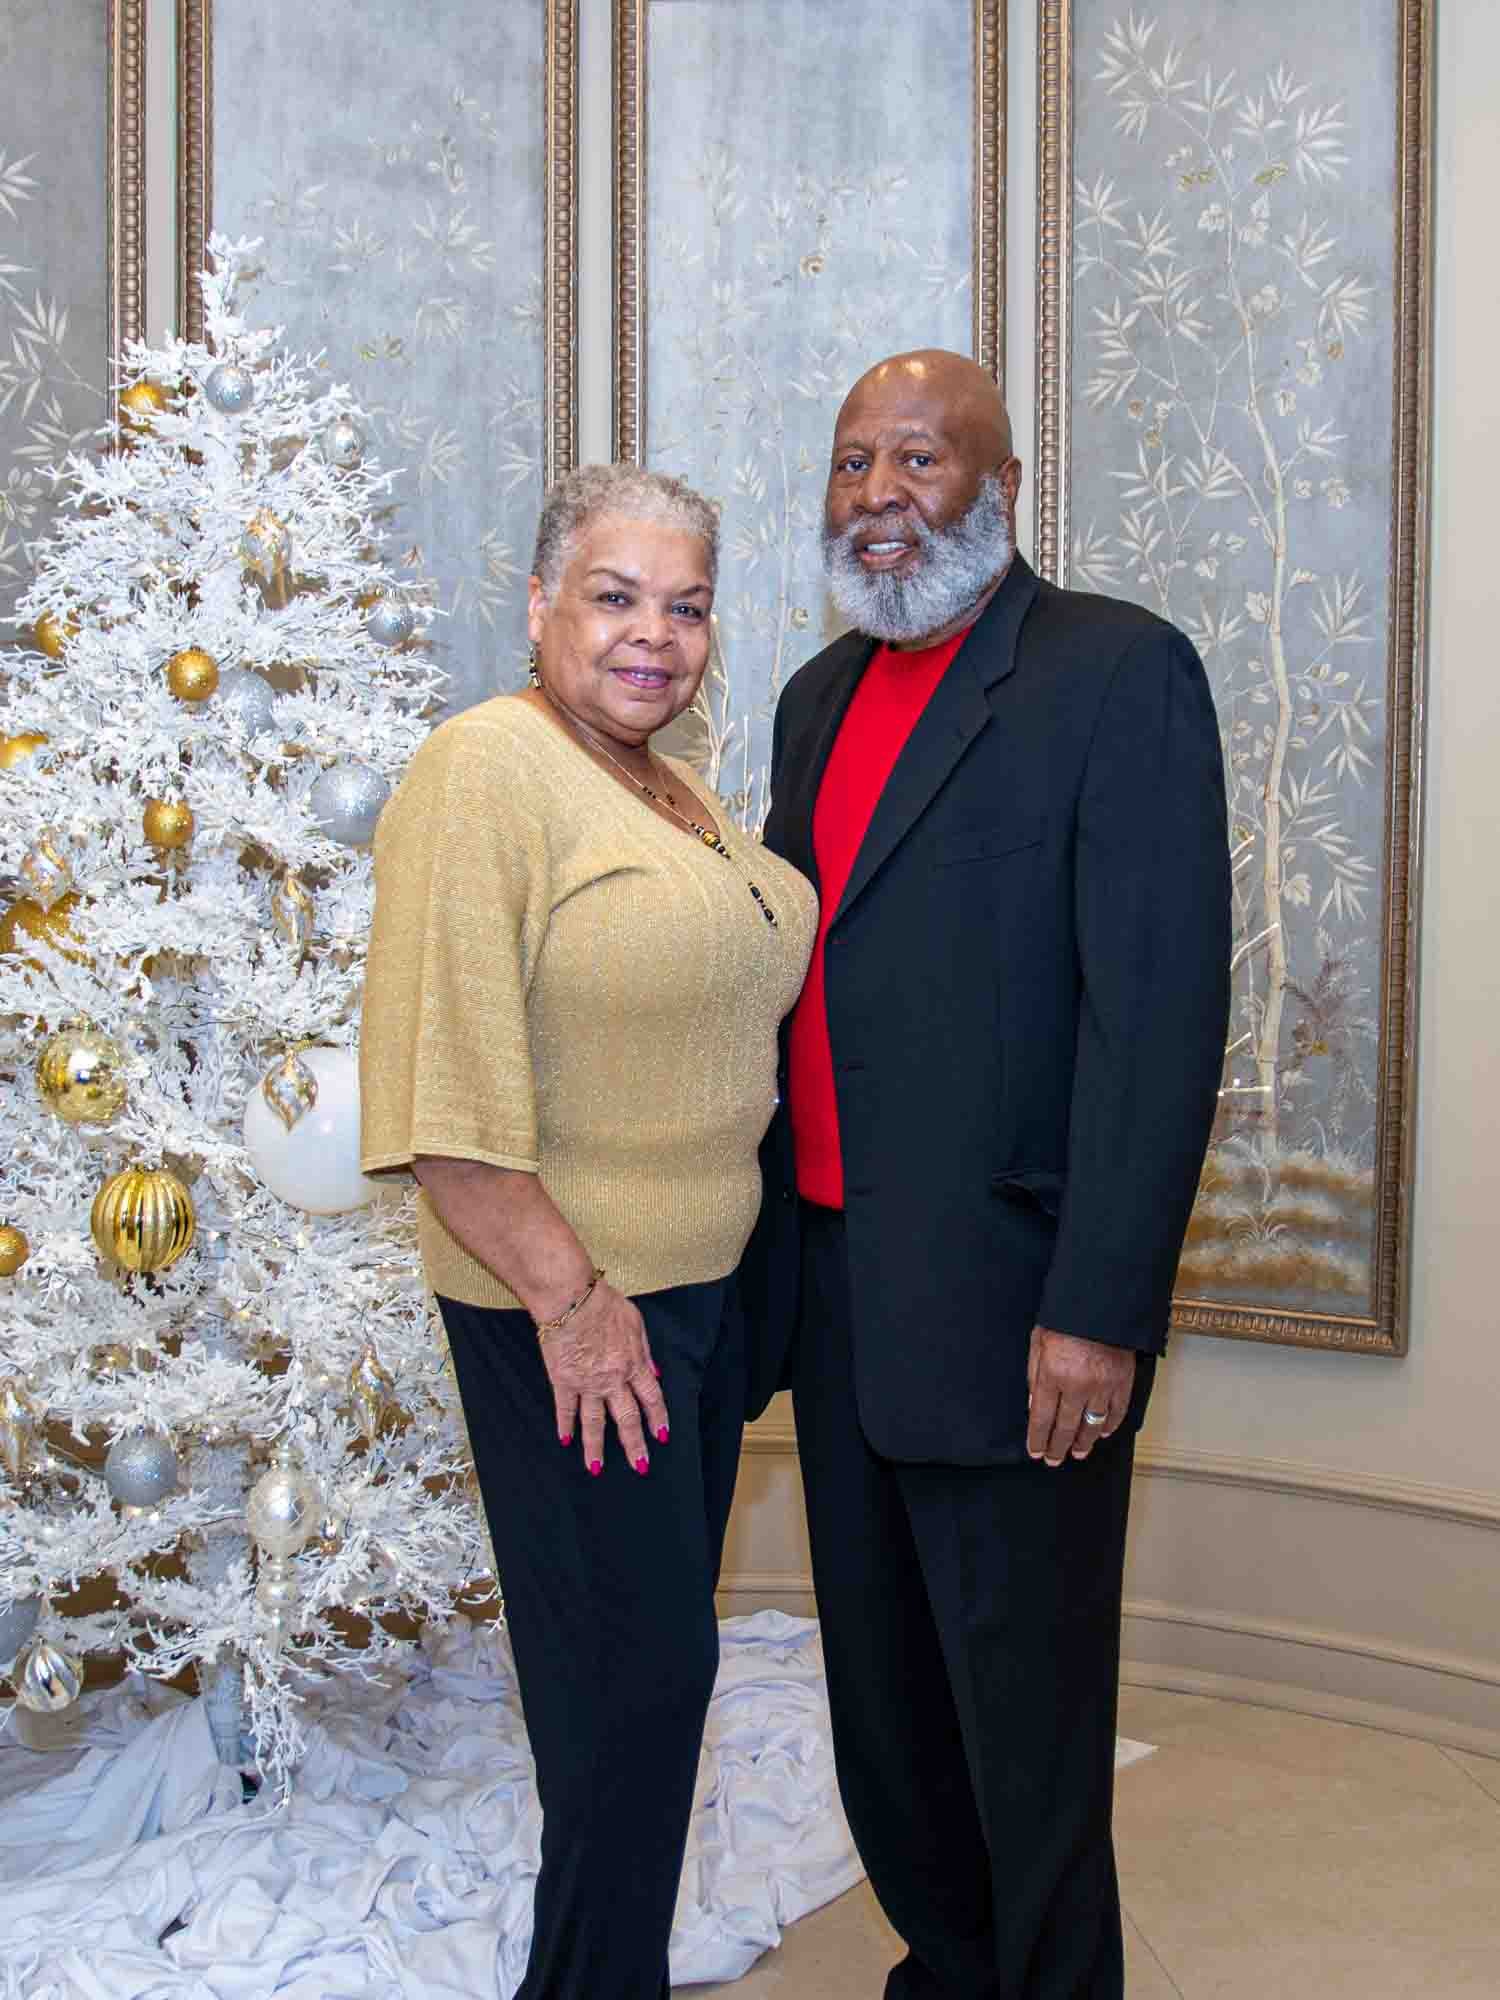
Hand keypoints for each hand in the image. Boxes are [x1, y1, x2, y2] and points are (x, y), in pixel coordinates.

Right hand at [538, 1280, 669, 1477]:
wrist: (572, 1297)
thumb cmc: (603, 1303)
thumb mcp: (636, 1322)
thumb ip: (646, 1351)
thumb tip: (654, 1374)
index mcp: (633, 1363)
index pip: (651, 1398)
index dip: (657, 1418)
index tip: (662, 1436)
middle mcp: (613, 1379)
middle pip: (627, 1418)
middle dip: (634, 1444)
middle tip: (640, 1466)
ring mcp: (587, 1382)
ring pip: (594, 1422)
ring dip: (596, 1447)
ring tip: (596, 1469)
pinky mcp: (563, 1380)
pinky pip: (565, 1408)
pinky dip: (565, 1425)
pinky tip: (566, 1440)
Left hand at [1026, 1325, 1135, 1466]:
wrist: (1101, 1302)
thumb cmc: (1065, 1319)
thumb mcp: (1038, 1341)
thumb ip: (1034, 1374)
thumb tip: (1032, 1405)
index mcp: (1052, 1374)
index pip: (1041, 1418)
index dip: (1038, 1439)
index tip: (1036, 1452)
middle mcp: (1077, 1385)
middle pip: (1066, 1427)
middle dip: (1058, 1447)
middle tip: (1054, 1460)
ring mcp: (1102, 1386)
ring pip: (1092, 1425)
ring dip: (1084, 1442)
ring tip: (1078, 1452)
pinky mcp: (1122, 1382)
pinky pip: (1117, 1412)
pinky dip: (1110, 1426)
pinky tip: (1102, 1433)